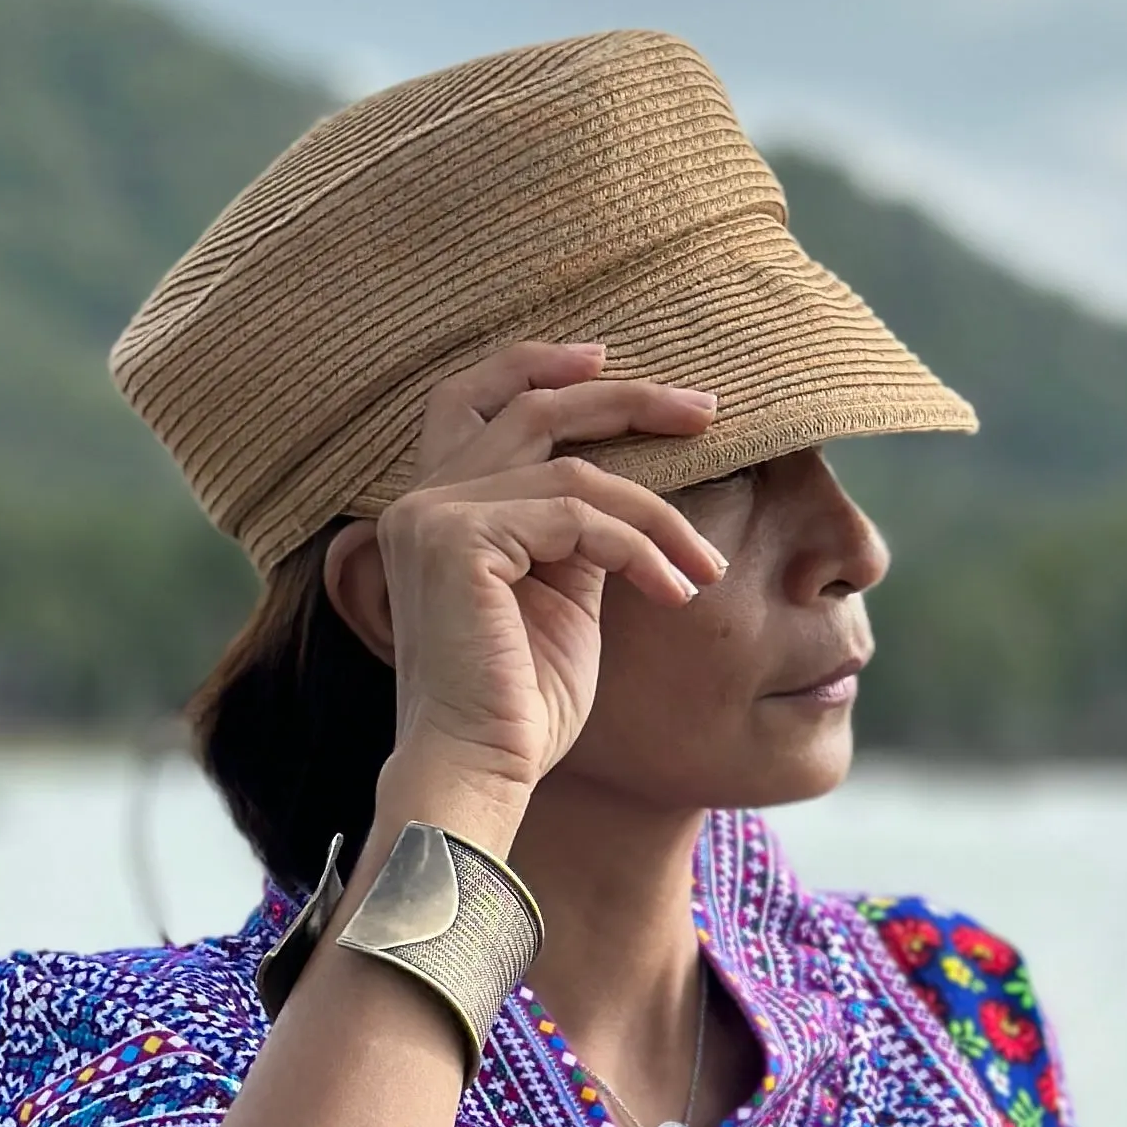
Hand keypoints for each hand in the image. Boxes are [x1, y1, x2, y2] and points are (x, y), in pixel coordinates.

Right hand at [353, 342, 723, 830]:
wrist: (480, 770)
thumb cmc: (522, 704)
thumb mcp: (561, 597)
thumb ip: (576, 533)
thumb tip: (630, 490)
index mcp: (436, 510)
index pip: (475, 401)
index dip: (537, 366)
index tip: (609, 357)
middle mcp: (421, 501)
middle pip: (530, 407)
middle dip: (624, 399)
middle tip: (704, 408)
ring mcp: (432, 515)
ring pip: (573, 470)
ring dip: (656, 514)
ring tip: (703, 565)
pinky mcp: (459, 540)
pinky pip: (577, 517)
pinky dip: (639, 548)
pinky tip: (677, 589)